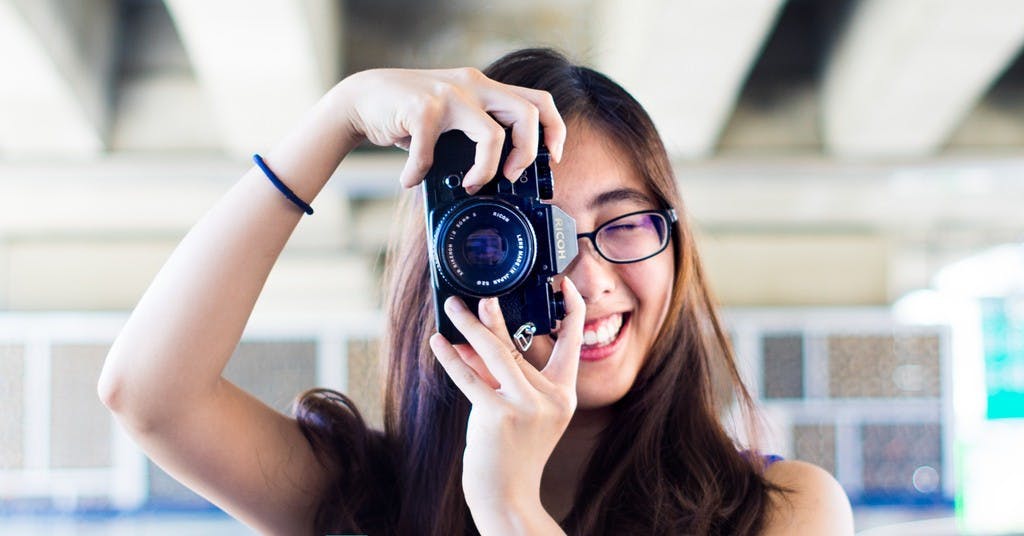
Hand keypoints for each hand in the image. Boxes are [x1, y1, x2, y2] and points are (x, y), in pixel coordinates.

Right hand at [331, 67, 566, 190]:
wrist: (363, 98)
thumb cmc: (410, 114)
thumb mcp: (452, 116)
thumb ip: (476, 132)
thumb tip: (504, 175)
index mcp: (485, 87)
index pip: (538, 100)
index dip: (553, 130)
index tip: (551, 158)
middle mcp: (473, 85)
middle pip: (527, 114)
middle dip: (527, 153)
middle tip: (512, 177)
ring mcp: (449, 95)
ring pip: (492, 135)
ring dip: (486, 170)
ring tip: (470, 184)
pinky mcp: (422, 108)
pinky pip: (432, 152)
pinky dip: (420, 172)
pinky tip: (410, 179)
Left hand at [428, 277, 585, 517]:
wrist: (507, 497)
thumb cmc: (510, 454)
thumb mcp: (514, 410)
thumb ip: (498, 377)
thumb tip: (470, 342)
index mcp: (563, 396)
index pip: (572, 344)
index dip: (571, 312)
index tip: (565, 286)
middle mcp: (550, 399)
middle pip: (518, 346)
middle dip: (493, 318)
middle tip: (482, 295)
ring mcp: (526, 407)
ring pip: (496, 354)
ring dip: (471, 326)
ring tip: (454, 307)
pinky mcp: (499, 415)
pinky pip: (471, 379)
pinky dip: (451, 358)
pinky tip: (439, 342)